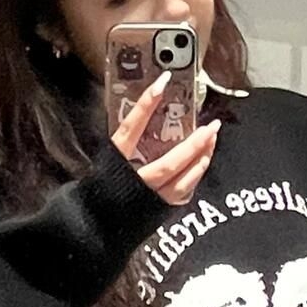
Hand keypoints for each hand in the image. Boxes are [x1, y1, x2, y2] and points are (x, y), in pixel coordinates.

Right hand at [113, 74, 219, 207]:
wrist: (93, 223)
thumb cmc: (102, 186)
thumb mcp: (109, 158)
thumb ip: (127, 139)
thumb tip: (148, 108)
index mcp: (115, 162)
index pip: (130, 129)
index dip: (145, 105)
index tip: (162, 82)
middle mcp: (134, 181)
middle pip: (168, 163)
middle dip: (194, 145)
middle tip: (212, 127)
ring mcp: (149, 199)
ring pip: (181, 182)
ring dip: (200, 161)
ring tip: (212, 142)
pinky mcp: (159, 210)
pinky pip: (183, 193)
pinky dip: (195, 177)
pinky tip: (202, 163)